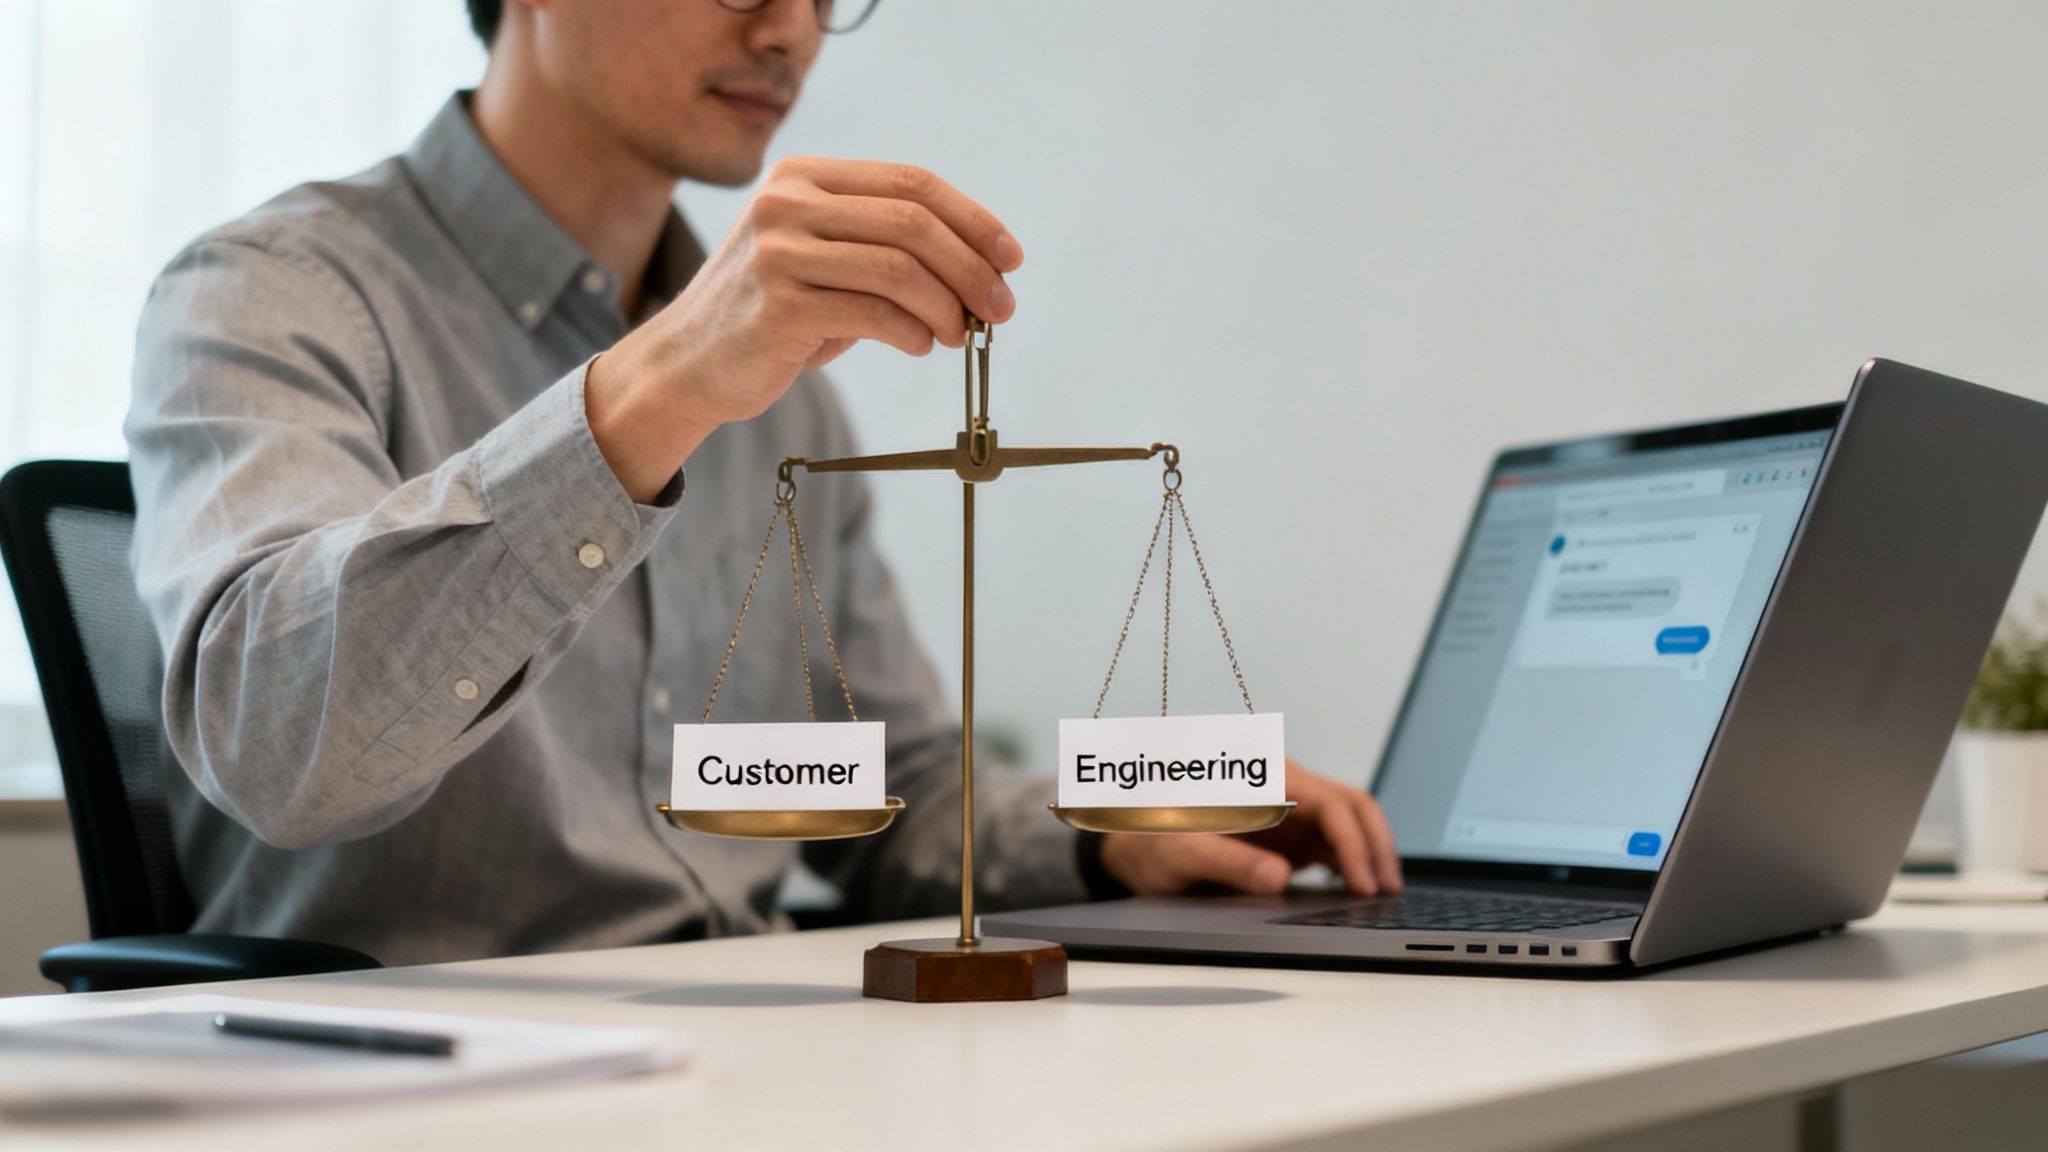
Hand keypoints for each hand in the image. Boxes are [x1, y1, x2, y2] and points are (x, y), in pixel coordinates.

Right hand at [586, 157, 1023, 500]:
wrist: (688, 365)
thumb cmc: (772, 317)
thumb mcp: (824, 261)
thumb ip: (885, 249)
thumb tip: (983, 271)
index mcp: (803, 178)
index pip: (911, 183)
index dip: (973, 220)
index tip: (1011, 258)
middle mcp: (786, 204)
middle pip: (912, 222)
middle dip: (971, 268)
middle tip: (1000, 309)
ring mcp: (778, 253)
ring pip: (899, 268)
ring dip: (948, 307)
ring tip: (959, 335)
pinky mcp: (778, 306)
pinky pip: (873, 315)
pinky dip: (913, 333)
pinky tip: (921, 346)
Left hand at [1098, 760, 1402, 896]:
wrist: (1133, 843)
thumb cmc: (1151, 838)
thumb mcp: (1184, 852)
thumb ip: (1229, 861)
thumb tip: (1277, 878)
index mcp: (1260, 777)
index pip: (1329, 801)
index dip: (1352, 842)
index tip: (1362, 881)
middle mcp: (1282, 785)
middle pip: (1350, 804)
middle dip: (1375, 845)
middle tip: (1387, 891)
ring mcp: (1290, 808)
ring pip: (1349, 819)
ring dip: (1370, 852)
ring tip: (1383, 895)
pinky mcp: (1289, 831)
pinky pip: (1334, 840)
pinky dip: (1352, 861)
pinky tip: (1358, 890)